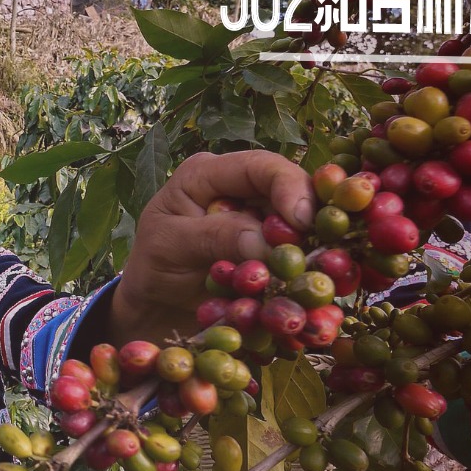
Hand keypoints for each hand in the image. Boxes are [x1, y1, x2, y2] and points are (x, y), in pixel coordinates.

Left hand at [117, 149, 315, 340]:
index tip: (302, 221)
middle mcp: (240, 188)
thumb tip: (265, 242)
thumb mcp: (172, 246)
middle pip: (291, 191)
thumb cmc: (155, 267)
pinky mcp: (272, 246)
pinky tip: (310, 281)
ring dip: (310, 246)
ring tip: (312, 270)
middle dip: (306, 220)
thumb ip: (214, 237)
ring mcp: (260, 217)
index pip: (260, 166)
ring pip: (301, 223)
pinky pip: (300, 251)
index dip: (289, 186)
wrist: (159, 304)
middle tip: (315, 251)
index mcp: (208, 173)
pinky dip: (307, 265)